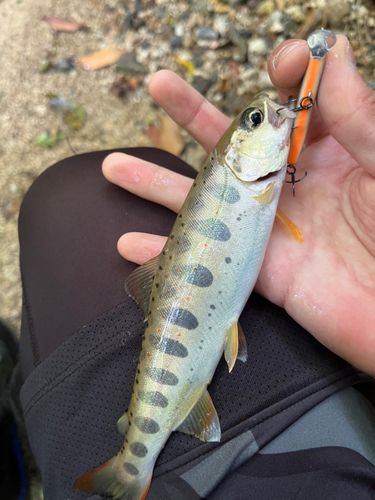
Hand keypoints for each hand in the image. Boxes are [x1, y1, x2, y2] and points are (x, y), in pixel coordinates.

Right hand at [103, 36, 374, 375]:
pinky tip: (130, 245)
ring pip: (201, 200)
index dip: (283, 80)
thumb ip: (356, 116)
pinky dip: (162, 253)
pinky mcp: (253, 271)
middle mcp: (287, 188)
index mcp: (326, 157)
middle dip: (192, 115)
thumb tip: (331, 52)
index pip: (291, 109)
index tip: (282, 63)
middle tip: (159, 85)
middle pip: (230, 147)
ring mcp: (264, 229)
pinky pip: (201, 256)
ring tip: (116, 167)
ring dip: (157, 184)